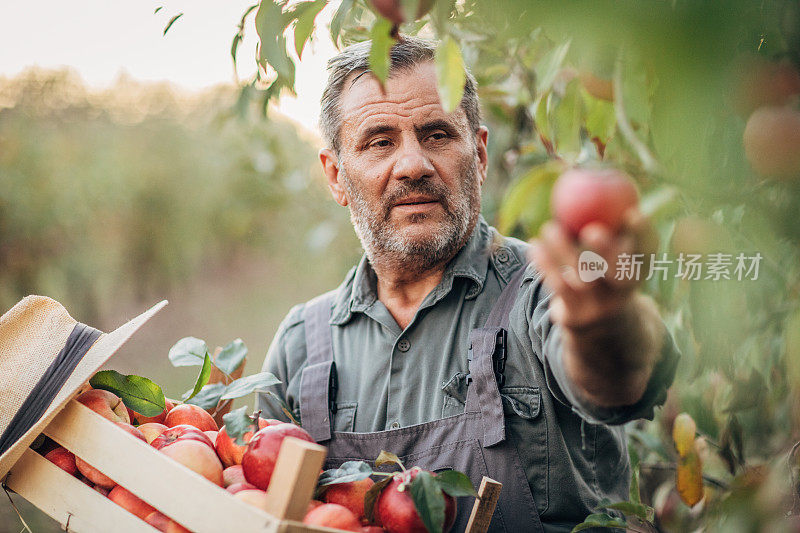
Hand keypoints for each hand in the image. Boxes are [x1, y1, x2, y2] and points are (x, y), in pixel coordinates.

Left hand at [528, 208, 656, 329]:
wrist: (595, 321)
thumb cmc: (600, 267)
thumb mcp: (609, 245)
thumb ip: (604, 217)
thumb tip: (590, 171)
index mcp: (639, 267)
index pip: (647, 250)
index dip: (643, 234)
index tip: (631, 212)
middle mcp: (625, 290)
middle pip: (620, 271)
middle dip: (608, 251)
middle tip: (590, 229)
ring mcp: (601, 306)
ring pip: (583, 278)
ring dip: (563, 252)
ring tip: (548, 228)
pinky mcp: (577, 316)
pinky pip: (559, 287)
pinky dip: (546, 264)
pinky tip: (535, 246)